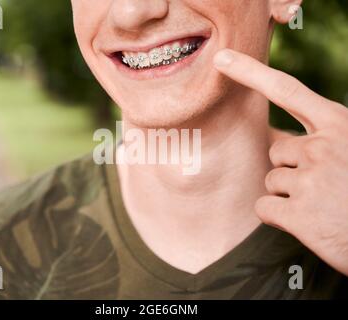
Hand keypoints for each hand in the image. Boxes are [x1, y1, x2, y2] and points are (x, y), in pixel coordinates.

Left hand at [214, 49, 347, 275]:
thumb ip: (319, 138)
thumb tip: (276, 139)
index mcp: (339, 125)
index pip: (286, 90)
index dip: (250, 72)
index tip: (222, 59)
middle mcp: (323, 146)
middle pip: (276, 150)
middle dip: (292, 168)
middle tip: (323, 186)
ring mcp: (311, 180)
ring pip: (270, 179)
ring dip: (288, 194)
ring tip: (321, 205)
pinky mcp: (300, 214)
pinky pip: (263, 207)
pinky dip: (279, 216)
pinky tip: (307, 222)